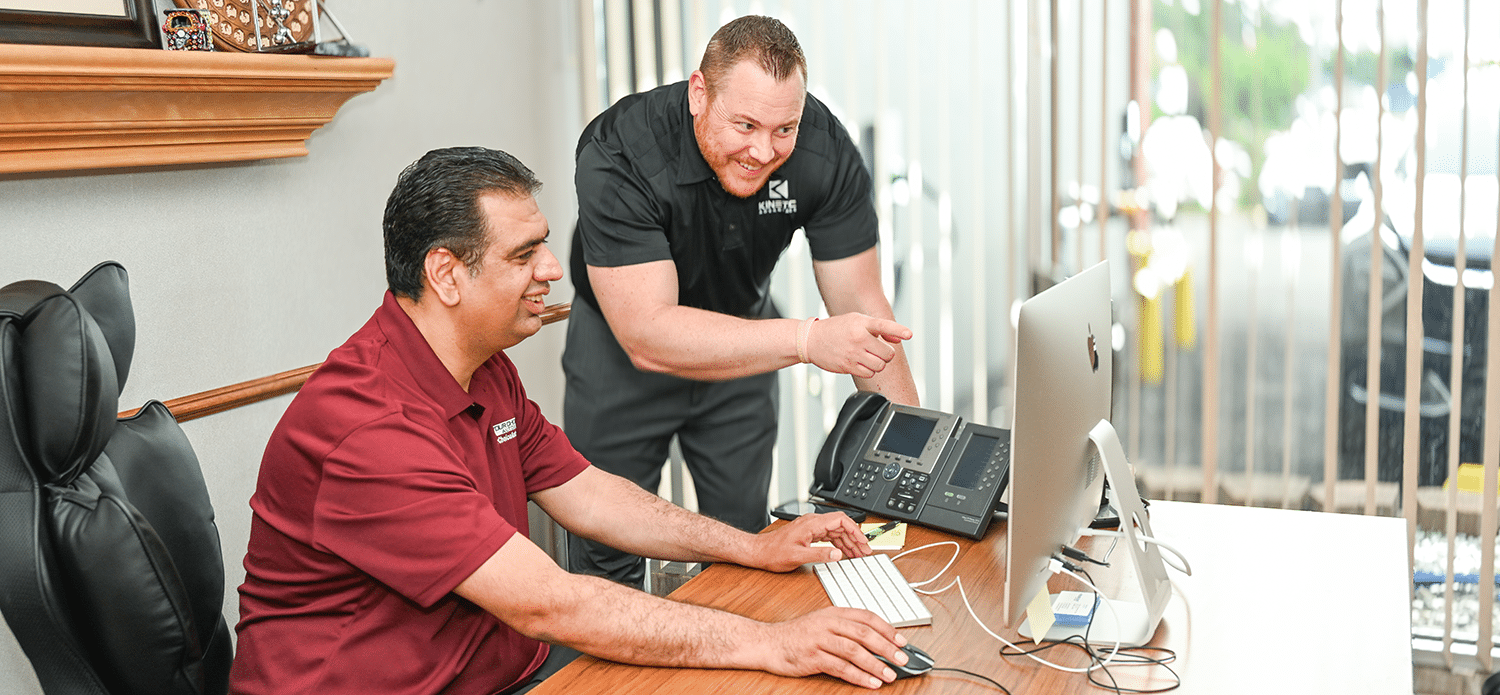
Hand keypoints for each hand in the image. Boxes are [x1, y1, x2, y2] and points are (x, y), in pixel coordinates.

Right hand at [751, 607, 908, 688]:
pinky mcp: (812, 657)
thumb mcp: (822, 623)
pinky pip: (840, 667)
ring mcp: (819, 639)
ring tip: (889, 675)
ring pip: (854, 651)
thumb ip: (846, 628)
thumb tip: (875, 642)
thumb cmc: (796, 635)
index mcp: (833, 612)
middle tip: (902, 659)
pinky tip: (870, 682)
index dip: (887, 629)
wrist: (768, 642)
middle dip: (886, 647)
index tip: (902, 640)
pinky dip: (858, 676)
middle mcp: (828, 623)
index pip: (866, 617)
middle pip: (864, 633)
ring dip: (875, 664)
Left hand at [752, 512, 872, 572]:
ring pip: (836, 531)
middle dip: (855, 538)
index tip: (862, 541)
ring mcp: (811, 528)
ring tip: (858, 554)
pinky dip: (838, 543)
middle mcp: (812, 523)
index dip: (854, 530)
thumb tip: (838, 554)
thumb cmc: (773, 552)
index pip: (840, 520)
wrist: (759, 551)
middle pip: (841, 525)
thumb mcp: (798, 556)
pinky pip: (829, 536)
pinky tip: (844, 552)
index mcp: (811, 524)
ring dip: (848, 542)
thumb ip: (819, 554)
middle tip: (865, 551)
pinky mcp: (809, 534)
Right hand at [806, 314, 911, 378]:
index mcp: (861, 323)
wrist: (812, 340)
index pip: (884, 325)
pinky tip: (861, 363)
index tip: (909, 334)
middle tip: (878, 350)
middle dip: (886, 354)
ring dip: (879, 363)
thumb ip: (881, 329)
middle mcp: (858, 338)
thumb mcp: (857, 320)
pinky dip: (869, 370)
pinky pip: (869, 373)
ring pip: (880, 365)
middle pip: (888, 353)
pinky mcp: (847, 366)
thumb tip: (900, 338)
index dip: (899, 330)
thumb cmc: (837, 328)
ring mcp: (853, 353)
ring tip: (869, 357)